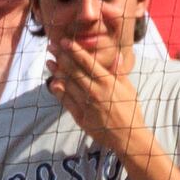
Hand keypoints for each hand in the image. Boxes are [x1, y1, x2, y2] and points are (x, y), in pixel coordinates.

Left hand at [45, 37, 147, 155]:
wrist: (128, 138)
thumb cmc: (130, 112)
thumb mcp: (128, 90)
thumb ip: (119, 72)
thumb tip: (117, 55)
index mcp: (108, 82)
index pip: (87, 62)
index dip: (74, 50)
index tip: (64, 41)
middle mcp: (95, 91)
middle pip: (74, 70)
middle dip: (61, 56)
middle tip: (51, 46)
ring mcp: (86, 104)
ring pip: (68, 84)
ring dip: (57, 72)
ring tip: (49, 62)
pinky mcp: (80, 117)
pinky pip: (66, 101)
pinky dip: (59, 91)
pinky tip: (53, 82)